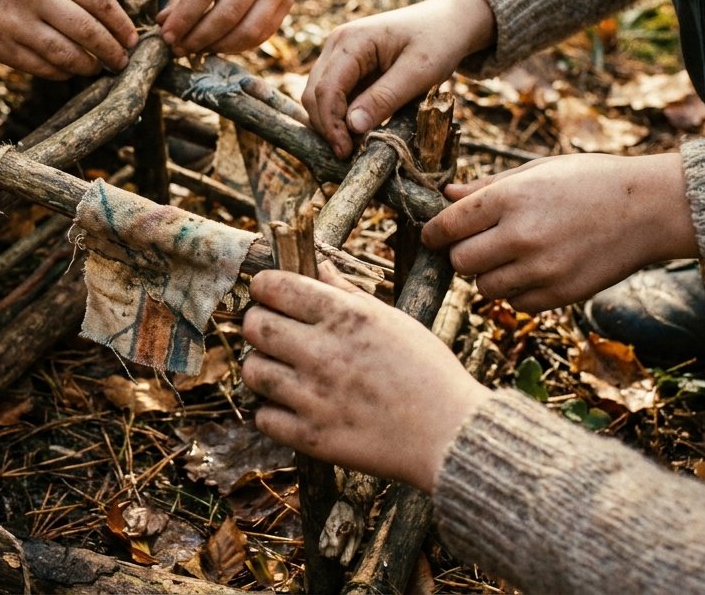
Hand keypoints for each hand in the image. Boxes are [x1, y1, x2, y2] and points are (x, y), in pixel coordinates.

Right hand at [0, 0, 137, 79]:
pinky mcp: (0, 48)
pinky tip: (68, 70)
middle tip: (120, 62)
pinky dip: (61, 73)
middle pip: (87, 32)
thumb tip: (114, 26)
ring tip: (95, 68)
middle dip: (111, 52)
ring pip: (66, 56)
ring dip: (87, 67)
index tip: (132, 40)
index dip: (121, 25)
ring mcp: (15, 23)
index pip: (99, 0)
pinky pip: (42, 68)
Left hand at [158, 0, 307, 55]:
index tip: (166, 35)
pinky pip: (262, 34)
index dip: (184, 18)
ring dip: (217, 46)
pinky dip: (237, 46)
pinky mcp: (288, 2)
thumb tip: (165, 23)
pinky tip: (217, 44)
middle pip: (227, 14)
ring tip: (195, 48)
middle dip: (198, 37)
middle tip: (177, 48)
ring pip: (247, 31)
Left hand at [242, 264, 487, 491]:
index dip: (264, 287)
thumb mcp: (394, 320)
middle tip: (271, 331)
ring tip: (281, 370)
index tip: (267, 293)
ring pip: (253, 371)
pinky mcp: (312, 437)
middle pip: (255, 326)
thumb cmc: (429, 372)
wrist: (452, 436)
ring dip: (261, 366)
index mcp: (345, 317)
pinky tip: (291, 406)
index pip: (275, 287)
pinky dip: (271, 411)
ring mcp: (314, 397)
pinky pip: (263, 418)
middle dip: (257, 323)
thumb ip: (348, 293)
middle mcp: (323, 352)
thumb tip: (320, 267)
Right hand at [302, 0, 495, 157]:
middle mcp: (336, 45)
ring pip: (318, 97)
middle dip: (327, 127)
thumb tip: (352, 126)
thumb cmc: (438, 42)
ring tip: (355, 144)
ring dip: (332, 123)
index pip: (326, 89)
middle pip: (314, 95)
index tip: (346, 151)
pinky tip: (358, 130)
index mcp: (352, 41)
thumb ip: (385, 97)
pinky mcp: (344, 67)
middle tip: (350, 153)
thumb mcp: (420, 72)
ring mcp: (337, 55)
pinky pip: (332, 96)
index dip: (331, 124)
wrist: (448, 21)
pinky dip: (340, 116)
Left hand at [421, 152, 698, 312]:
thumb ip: (488, 187)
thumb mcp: (538, 170)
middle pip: (459, 261)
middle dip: (462, 254)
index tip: (434, 236)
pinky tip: (535, 270)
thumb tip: (446, 195)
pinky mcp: (561, 294)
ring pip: (484, 287)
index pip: (446, 226)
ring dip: (489, 275)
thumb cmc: (592, 181)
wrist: (651, 209)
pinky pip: (517, 304)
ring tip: (511, 256)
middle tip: (477, 245)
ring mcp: (542, 269)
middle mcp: (521, 236)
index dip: (433, 233)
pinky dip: (518, 292)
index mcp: (510, 199)